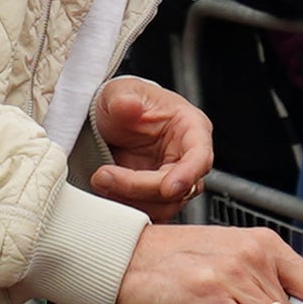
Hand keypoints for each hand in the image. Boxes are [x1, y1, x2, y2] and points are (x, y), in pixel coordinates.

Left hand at [83, 75, 213, 222]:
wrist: (109, 119)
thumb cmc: (125, 101)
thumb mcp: (119, 91)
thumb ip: (123, 98)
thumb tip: (128, 105)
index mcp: (191, 128)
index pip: (200, 157)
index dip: (187, 175)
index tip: (168, 187)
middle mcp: (187, 157)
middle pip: (180, 188)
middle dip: (140, 188)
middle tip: (104, 176)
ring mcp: (172, 179)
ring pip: (164, 206)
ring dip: (131, 201)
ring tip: (102, 181)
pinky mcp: (155, 196)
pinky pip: (149, 212)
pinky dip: (127, 208)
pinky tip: (108, 192)